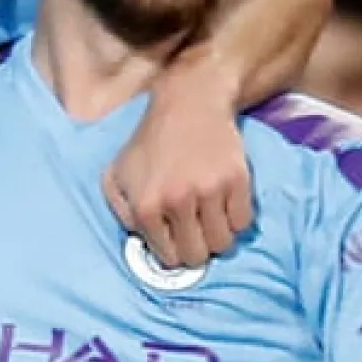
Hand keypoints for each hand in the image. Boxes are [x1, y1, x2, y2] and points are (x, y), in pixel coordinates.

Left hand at [103, 61, 252, 267]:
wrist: (188, 104)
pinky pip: (243, 222)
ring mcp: (209, 191)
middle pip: (198, 256)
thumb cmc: (150, 143)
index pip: (169, 258)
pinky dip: (236, 217)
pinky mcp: (237, 180)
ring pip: (224, 243)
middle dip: (196, 247)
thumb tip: (141, 242)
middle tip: (195, 228)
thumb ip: (121, 212)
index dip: (173, 250)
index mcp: (146, 205)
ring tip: (209, 214)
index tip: (176, 237)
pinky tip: (223, 201)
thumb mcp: (117, 175)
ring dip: (217, 233)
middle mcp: (177, 201)